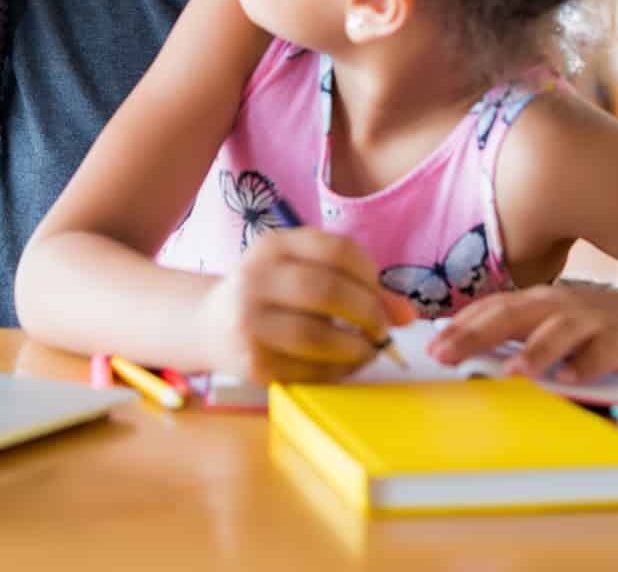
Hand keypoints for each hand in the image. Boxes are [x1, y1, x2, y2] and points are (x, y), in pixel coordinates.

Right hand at [196, 229, 416, 383]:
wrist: (209, 325)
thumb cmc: (271, 295)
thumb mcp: (304, 273)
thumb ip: (357, 285)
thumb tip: (407, 315)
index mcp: (274, 245)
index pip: (338, 250)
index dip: (371, 275)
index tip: (381, 294)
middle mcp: (256, 278)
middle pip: (328, 291)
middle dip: (368, 313)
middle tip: (381, 329)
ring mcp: (249, 321)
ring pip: (317, 335)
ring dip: (356, 348)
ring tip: (366, 349)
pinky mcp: (252, 362)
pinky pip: (308, 370)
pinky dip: (337, 370)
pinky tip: (342, 364)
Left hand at [429, 282, 617, 382]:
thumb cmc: (598, 327)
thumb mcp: (554, 325)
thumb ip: (517, 333)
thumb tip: (465, 349)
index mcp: (538, 302)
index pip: (491, 309)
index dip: (460, 325)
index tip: (429, 345)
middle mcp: (560, 306)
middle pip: (513, 315)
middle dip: (477, 335)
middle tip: (446, 355)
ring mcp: (593, 321)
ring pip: (559, 332)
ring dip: (534, 351)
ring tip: (511, 373)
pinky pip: (603, 352)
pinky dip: (585, 365)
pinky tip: (568, 380)